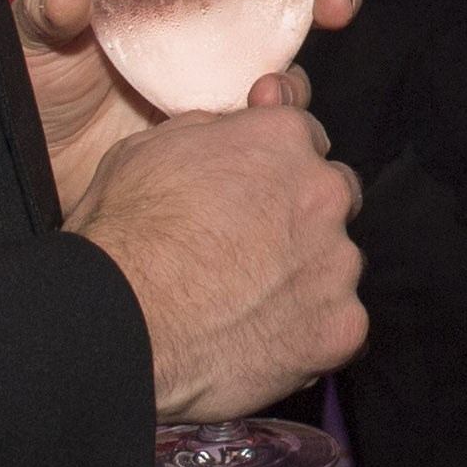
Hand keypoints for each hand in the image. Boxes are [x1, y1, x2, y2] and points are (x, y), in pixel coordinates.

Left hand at [15, 0, 362, 207]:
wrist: (35, 166)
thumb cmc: (33, 86)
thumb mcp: (29, 36)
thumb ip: (44, 10)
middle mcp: (206, 17)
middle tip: (335, 2)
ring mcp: (217, 72)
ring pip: (288, 56)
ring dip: (303, 65)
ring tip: (276, 84)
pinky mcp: (221, 126)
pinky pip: (267, 118)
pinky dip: (277, 120)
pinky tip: (255, 126)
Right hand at [71, 101, 365, 420]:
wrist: (125, 322)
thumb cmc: (126, 234)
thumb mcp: (149, 148)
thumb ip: (209, 131)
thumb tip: (232, 129)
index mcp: (280, 138)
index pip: (304, 137)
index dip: (276, 165)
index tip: (255, 189)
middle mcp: (323, 192)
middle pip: (332, 196)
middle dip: (302, 216)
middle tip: (252, 247)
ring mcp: (337, 262)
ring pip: (336, 262)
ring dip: (306, 274)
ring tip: (249, 301)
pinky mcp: (342, 325)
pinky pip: (340, 324)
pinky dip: (309, 330)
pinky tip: (264, 338)